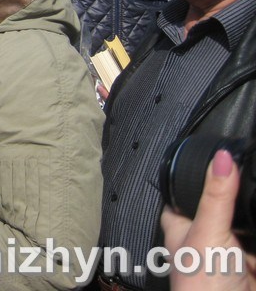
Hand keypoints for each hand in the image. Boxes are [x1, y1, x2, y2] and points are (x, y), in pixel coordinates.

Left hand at [161, 150, 255, 290]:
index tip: (216, 154)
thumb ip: (216, 195)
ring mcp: (234, 254)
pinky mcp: (254, 266)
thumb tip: (222, 156)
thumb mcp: (207, 232)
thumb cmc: (202, 285)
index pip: (183, 194)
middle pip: (225, 207)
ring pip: (248, 225)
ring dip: (253, 221)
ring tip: (241, 237)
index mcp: (183, 227)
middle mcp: (207, 238)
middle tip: (253, 168)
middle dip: (239, 197)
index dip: (196, 176)